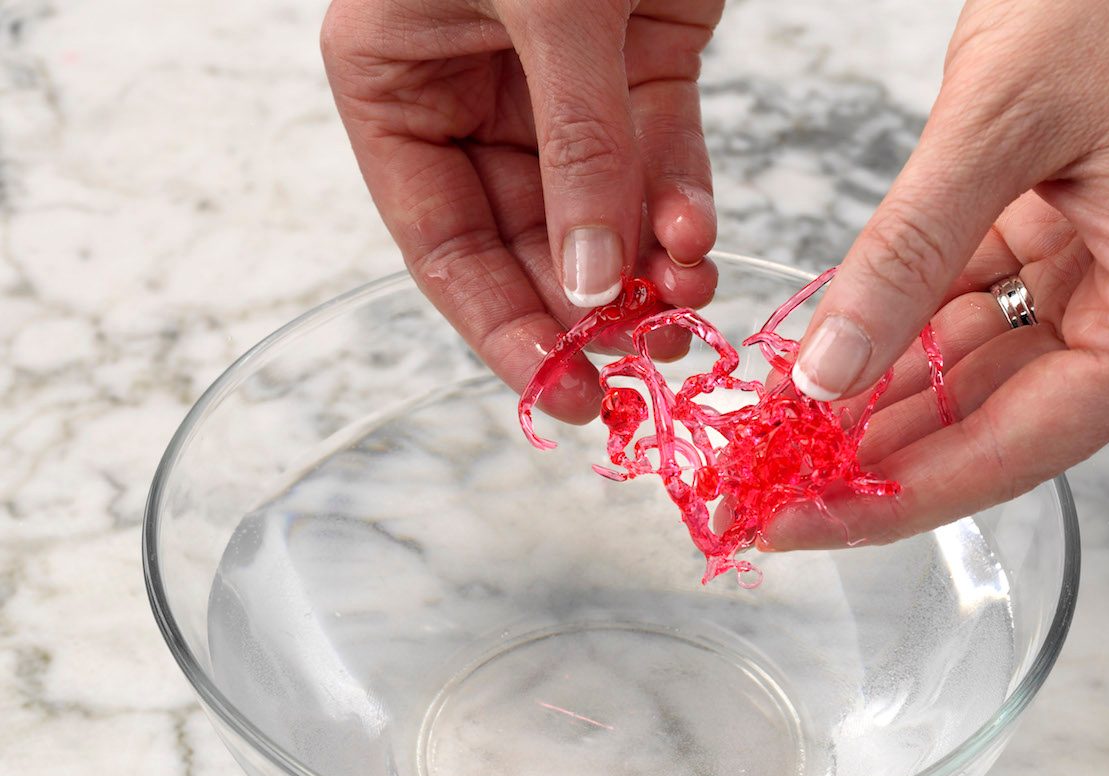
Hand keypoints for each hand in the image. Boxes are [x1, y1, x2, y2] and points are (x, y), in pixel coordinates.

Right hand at [321, 0, 722, 422]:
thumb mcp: (548, 10)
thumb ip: (577, 147)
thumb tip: (591, 280)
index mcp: (398, 86)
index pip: (443, 244)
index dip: (502, 327)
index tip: (560, 390)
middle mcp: (473, 98)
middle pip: (528, 244)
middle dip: (589, 306)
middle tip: (640, 358)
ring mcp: (562, 89)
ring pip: (604, 213)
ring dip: (647, 270)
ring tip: (684, 307)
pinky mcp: (643, 67)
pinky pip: (663, 157)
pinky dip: (683, 206)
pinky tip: (695, 237)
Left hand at [767, 0, 1108, 548]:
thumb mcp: (1009, 121)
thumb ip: (911, 252)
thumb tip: (829, 372)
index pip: (1013, 447)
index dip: (896, 498)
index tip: (801, 525)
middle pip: (985, 418)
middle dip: (872, 456)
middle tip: (767, 486)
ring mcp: (1094, 263)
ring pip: (967, 362)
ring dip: (871, 393)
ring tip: (775, 429)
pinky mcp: (1052, 218)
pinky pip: (962, 292)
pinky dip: (892, 320)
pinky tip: (821, 349)